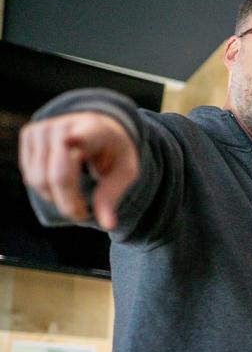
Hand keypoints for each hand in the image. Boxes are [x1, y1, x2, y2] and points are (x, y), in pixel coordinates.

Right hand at [19, 111, 138, 229]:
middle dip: (69, 204)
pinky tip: (60, 188)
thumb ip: (111, 196)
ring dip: (56, 200)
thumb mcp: (124, 173)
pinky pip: (29, 175)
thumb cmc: (114, 153)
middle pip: (58, 177)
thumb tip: (108, 226)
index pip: (84, 136)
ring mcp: (43, 128)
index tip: (70, 140)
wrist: (98, 126)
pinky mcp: (29, 134)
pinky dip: (44, 190)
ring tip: (75, 202)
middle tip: (82, 217)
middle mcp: (65, 126)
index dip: (77, 139)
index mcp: (96, 131)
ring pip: (38, 179)